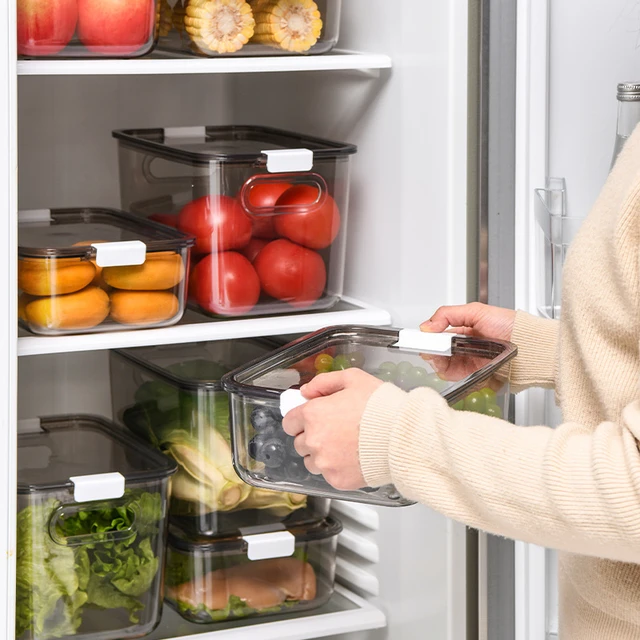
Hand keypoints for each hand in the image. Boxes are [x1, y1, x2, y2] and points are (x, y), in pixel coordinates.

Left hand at [281, 369, 383, 490]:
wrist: (404, 435)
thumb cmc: (382, 406)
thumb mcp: (353, 379)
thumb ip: (324, 382)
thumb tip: (306, 391)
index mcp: (313, 415)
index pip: (289, 422)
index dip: (300, 420)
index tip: (312, 420)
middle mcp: (314, 441)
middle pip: (300, 443)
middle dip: (312, 437)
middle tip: (334, 431)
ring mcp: (325, 463)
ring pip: (311, 462)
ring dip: (322, 455)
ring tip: (344, 447)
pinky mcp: (337, 480)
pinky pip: (328, 475)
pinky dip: (337, 469)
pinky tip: (353, 458)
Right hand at [419, 303, 514, 383]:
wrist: (531, 347)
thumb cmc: (510, 326)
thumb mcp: (476, 311)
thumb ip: (447, 315)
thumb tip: (426, 326)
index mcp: (463, 333)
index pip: (438, 338)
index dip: (429, 340)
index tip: (423, 340)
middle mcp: (465, 350)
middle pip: (438, 355)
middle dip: (432, 353)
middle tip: (432, 350)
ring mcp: (470, 365)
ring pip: (444, 369)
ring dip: (440, 364)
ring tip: (443, 357)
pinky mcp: (476, 379)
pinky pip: (458, 380)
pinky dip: (453, 375)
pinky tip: (455, 368)